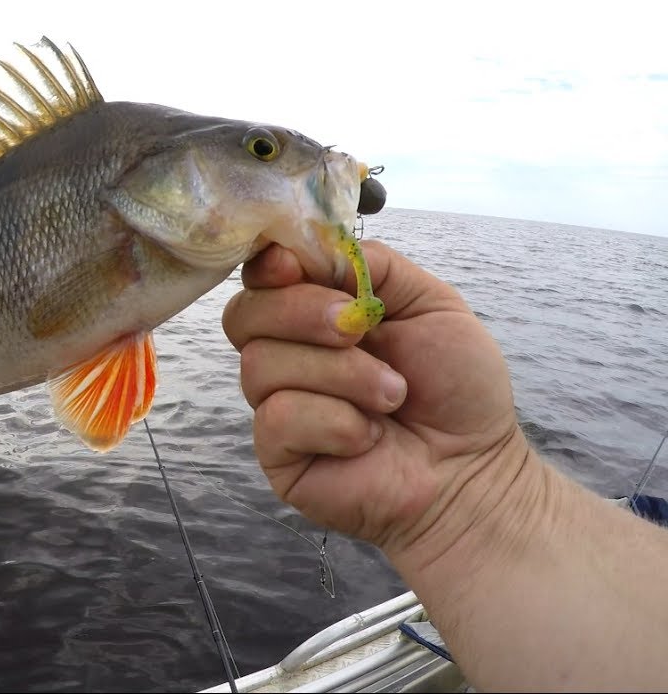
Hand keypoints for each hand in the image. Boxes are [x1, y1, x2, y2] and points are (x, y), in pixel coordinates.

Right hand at [221, 240, 530, 558]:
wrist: (472, 468)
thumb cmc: (456, 388)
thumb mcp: (430, 302)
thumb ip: (372, 267)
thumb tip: (313, 249)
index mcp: (315, 312)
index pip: (261, 277)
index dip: (269, 266)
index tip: (294, 265)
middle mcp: (285, 354)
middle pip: (245, 315)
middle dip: (301, 314)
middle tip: (360, 331)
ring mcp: (276, 404)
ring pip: (262, 366)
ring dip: (340, 375)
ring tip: (392, 397)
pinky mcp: (276, 452)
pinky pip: (278, 417)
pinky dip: (334, 422)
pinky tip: (368, 437)